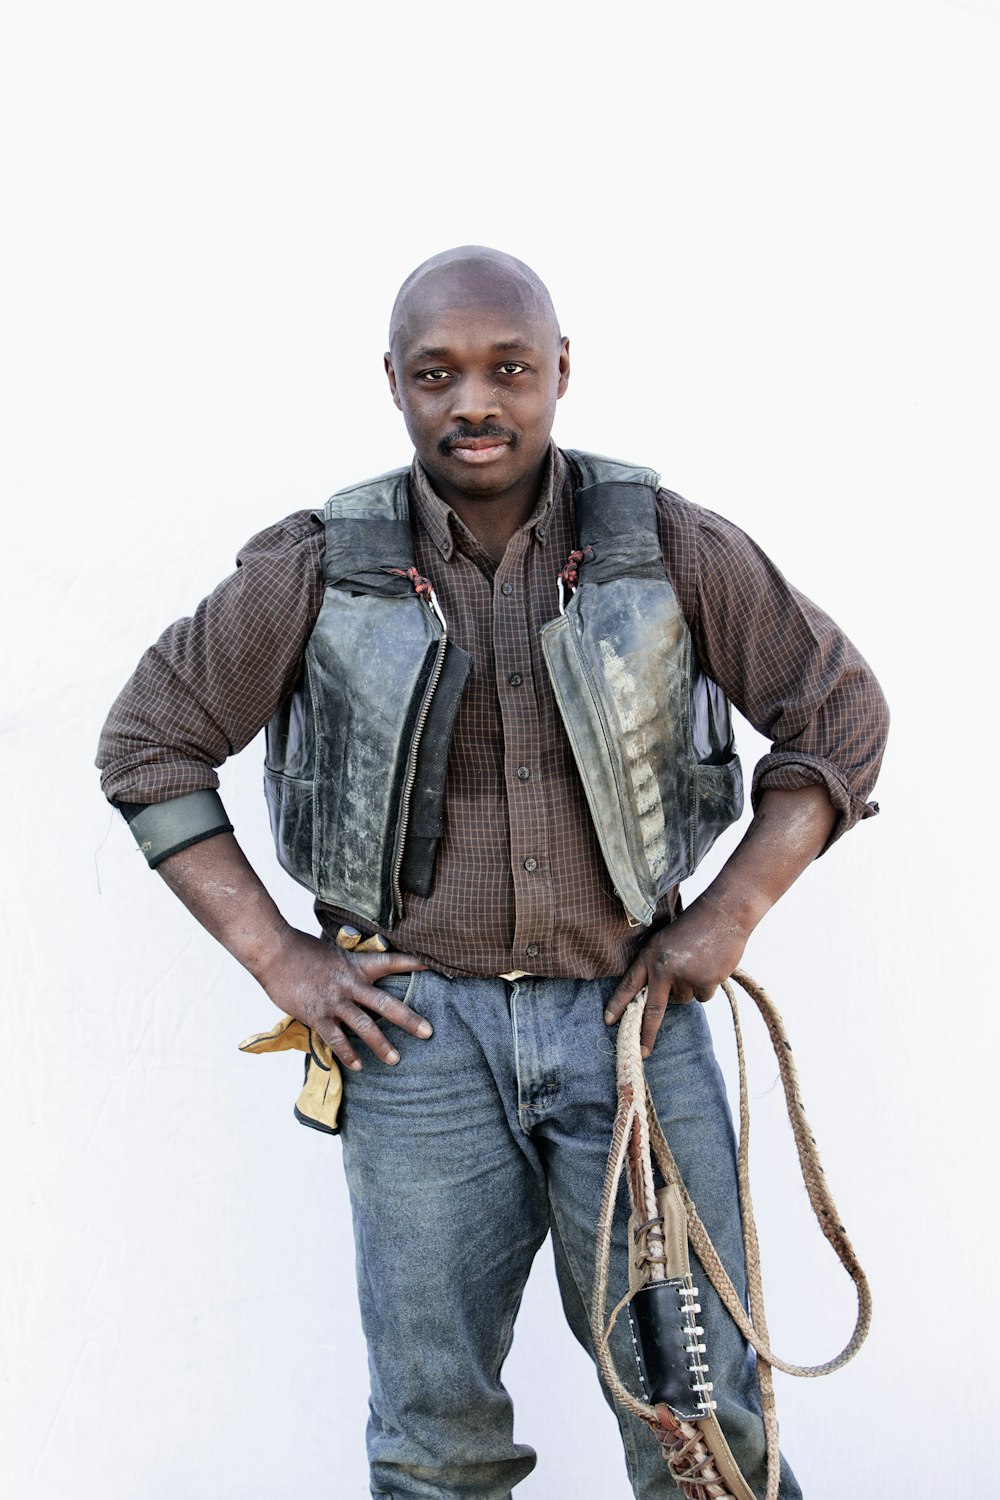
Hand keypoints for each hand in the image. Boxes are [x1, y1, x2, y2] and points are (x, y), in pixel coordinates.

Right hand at [254, 925, 428, 1070]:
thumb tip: (360, 973)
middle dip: (408, 1019)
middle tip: (427, 1032)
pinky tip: (359, 1065)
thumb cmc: (302, 951)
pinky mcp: (317, 1014)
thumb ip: (349, 965)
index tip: (431, 965)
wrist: (275, 952)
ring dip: (381, 1044)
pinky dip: (348, 1053)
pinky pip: (336, 1038)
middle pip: (385, 1003)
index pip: (390, 962)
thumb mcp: (333, 952)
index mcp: (355, 965)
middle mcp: (349, 983)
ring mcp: (334, 1001)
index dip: (411, 963)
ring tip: (396, 1059)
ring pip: (364, 1026)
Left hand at [603, 895, 748, 1056]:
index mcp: (650, 956)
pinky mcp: (705, 981)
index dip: (618, 1004)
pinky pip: (703, 996)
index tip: (608, 1020)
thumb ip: (658, 967)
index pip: (629, 984)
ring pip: (683, 1000)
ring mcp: (685, 976)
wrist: (722, 914)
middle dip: (646, 1034)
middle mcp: (664, 969)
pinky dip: (708, 986)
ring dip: (689, 989)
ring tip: (697, 963)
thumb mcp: (665, 943)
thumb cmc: (693, 926)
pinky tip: (711, 965)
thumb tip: (662, 997)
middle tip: (641, 1052)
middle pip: (653, 1010)